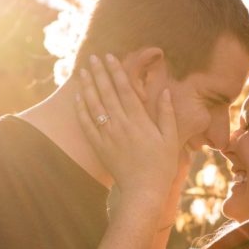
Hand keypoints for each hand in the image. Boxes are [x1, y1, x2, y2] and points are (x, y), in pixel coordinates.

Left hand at [75, 53, 179, 201]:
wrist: (144, 191)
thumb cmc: (161, 166)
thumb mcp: (170, 139)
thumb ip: (167, 114)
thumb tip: (165, 91)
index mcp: (140, 121)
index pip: (125, 90)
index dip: (116, 71)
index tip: (110, 57)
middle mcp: (121, 125)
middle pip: (107, 93)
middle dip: (99, 73)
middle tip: (92, 58)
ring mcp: (108, 136)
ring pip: (94, 106)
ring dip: (87, 86)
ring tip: (82, 71)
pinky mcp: (100, 147)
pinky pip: (87, 125)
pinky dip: (81, 109)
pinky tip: (78, 97)